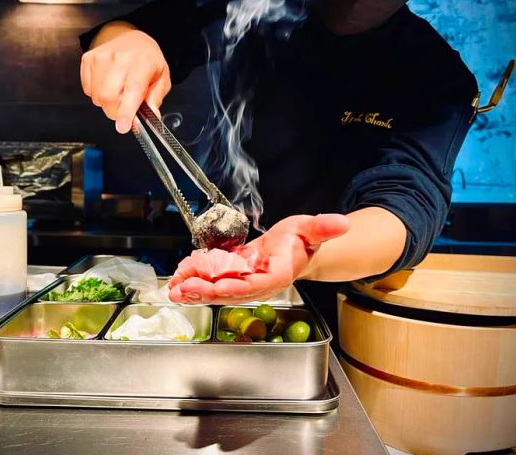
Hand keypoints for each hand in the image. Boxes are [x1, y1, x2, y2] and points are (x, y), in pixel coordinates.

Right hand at [80, 24, 171, 133]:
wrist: (129, 38)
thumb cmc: (147, 59)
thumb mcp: (162, 77)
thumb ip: (156, 98)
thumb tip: (152, 115)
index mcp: (142, 63)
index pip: (132, 89)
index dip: (126, 111)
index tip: (123, 126)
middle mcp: (119, 58)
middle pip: (109, 97)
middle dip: (116, 112)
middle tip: (126, 107)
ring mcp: (101, 58)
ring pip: (97, 97)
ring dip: (107, 103)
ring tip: (118, 91)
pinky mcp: (88, 60)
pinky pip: (88, 90)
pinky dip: (97, 93)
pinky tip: (108, 84)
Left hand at [168, 213, 349, 304]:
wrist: (297, 251)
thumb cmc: (304, 242)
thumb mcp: (313, 230)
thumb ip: (324, 228)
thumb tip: (342, 222)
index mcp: (276, 276)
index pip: (254, 285)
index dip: (232, 287)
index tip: (213, 286)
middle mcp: (258, 285)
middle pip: (229, 292)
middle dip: (204, 292)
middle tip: (181, 289)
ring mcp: (244, 283)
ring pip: (216, 290)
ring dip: (194, 290)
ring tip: (173, 287)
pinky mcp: (233, 278)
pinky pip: (213, 281)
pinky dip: (195, 280)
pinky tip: (179, 278)